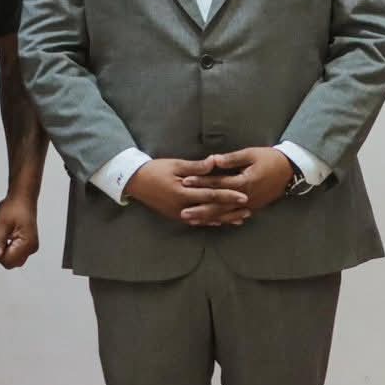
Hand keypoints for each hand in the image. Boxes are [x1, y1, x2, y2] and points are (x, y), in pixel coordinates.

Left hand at [0, 194, 39, 268]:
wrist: (22, 197)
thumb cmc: (14, 207)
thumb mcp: (2, 224)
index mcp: (28, 244)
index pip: (9, 261)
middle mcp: (32, 248)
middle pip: (12, 263)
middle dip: (2, 254)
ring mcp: (31, 247)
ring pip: (14, 259)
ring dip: (5, 251)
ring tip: (4, 236)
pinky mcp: (28, 244)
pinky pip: (16, 253)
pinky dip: (9, 249)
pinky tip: (7, 237)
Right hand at [126, 156, 249, 227]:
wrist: (135, 182)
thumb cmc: (155, 170)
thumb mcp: (175, 165)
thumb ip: (196, 167)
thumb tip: (214, 162)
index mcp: (183, 193)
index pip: (211, 196)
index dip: (228, 196)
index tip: (244, 196)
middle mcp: (182, 208)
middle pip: (211, 211)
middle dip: (231, 211)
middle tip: (249, 211)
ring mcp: (179, 214)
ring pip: (206, 219)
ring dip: (224, 219)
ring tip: (240, 219)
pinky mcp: (176, 216)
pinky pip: (197, 221)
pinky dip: (210, 222)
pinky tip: (221, 222)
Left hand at [182, 146, 295, 218]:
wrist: (290, 170)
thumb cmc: (270, 158)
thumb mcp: (251, 154)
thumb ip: (232, 159)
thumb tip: (213, 160)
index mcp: (244, 181)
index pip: (218, 183)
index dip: (200, 183)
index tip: (185, 182)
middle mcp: (245, 196)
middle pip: (219, 205)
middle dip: (200, 209)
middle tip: (183, 214)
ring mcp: (250, 204)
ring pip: (226, 214)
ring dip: (208, 218)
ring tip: (193, 222)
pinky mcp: (253, 207)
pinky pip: (235, 216)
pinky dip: (223, 220)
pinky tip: (212, 224)